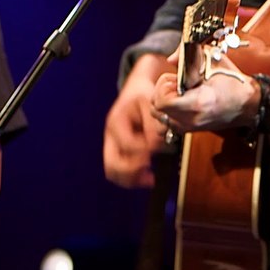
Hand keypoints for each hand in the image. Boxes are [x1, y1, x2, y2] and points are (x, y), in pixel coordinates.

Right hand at [103, 54, 170, 187]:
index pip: (128, 144)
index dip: (145, 152)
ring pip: (113, 171)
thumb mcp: (151, 102)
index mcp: (116, 121)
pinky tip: (148, 179)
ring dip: (131, 179)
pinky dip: (132, 178)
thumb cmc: (144, 94)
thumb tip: (157, 146)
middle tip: (151, 176)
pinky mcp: (118, 150)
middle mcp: (110, 135)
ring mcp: (112, 144)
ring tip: (150, 180)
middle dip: (133, 172)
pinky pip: (119, 170)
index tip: (159, 153)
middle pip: (112, 164)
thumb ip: (154, 125)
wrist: (137, 88)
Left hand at [151, 47, 258, 134]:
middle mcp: (191, 119)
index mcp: (198, 102)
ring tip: (179, 92)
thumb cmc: (233, 82)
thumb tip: (171, 59)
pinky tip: (182, 101)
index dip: (163, 87)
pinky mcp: (191, 130)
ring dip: (164, 102)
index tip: (175, 78)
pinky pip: (168, 122)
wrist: (249, 104)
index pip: (162, 102)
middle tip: (177, 83)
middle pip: (157, 108)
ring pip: (160, 116)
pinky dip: (169, 111)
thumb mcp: (213, 61)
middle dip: (162, 92)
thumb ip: (188, 55)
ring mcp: (190, 127)